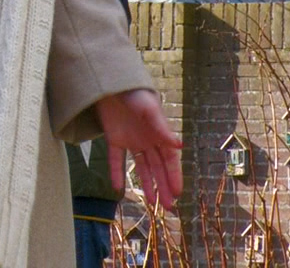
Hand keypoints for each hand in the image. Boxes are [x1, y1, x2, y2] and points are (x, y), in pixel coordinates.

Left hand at [96, 87, 182, 210]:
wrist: (110, 82)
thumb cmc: (135, 93)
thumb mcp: (149, 109)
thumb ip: (162, 128)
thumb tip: (179, 145)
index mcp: (159, 134)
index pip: (169, 160)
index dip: (174, 177)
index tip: (177, 194)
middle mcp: (147, 140)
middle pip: (157, 168)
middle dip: (163, 186)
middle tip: (168, 207)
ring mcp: (131, 140)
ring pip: (140, 167)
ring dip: (146, 184)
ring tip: (151, 203)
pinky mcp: (113, 138)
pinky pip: (115, 160)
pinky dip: (116, 173)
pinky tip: (117, 189)